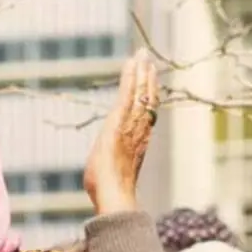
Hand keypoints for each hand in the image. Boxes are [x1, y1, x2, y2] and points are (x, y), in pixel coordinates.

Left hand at [84, 48, 158, 214]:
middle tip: (148, 61)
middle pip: (147, 101)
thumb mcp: (109, 178)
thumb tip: (101, 182)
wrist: (115, 196)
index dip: (148, 100)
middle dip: (147, 80)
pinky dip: (130, 77)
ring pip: (140, 94)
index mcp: (137, 146)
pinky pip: (127, 94)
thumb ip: (107, 172)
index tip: (149, 85)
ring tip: (141, 56)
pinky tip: (131, 63)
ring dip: (140, 73)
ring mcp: (130, 127)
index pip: (145, 117)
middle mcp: (139, 133)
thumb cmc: (110, 195)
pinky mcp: (119, 122)